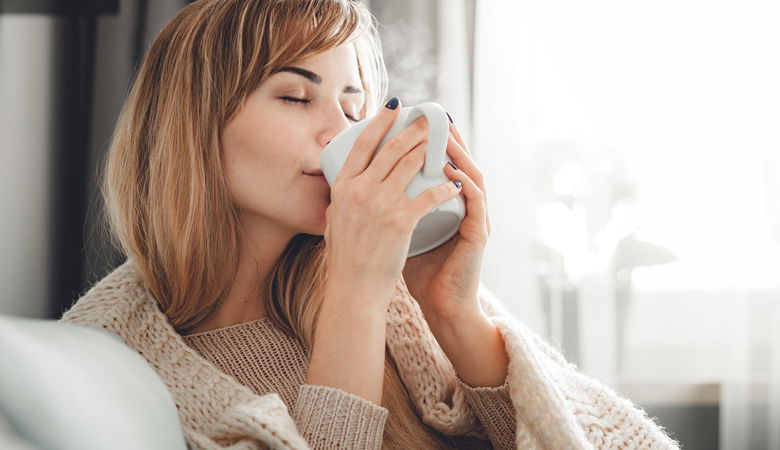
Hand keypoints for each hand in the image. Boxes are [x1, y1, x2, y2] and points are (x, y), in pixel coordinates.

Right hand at [324, 98, 463, 311]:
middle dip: (412, 128)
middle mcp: (359, 190)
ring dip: (429, 149)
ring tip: (442, 141)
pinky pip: (428, 195)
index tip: (393, 107)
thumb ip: (342, 200)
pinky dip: (444, 188)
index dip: (379, 122)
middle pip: (390, 148)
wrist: (354, 287)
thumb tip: (343, 186)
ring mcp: (380, 203)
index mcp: (342, 187)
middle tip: (426, 118)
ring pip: (410, 164)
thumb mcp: (335, 221)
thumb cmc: (346, 259)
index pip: (361, 145)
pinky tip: (454, 184)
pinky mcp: (400, 220)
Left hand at [402, 118, 490, 325]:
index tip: (413, 122)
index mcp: (444, 205)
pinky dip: (465, 183)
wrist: (440, 304)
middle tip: (431, 115)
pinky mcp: (478, 234)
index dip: (429, 143)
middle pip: (458, 162)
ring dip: (459, 153)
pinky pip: (475, 202)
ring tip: (445, 134)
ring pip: (472, 175)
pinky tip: (453, 170)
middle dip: (445, 137)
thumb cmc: (418, 270)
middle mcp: (463, 207)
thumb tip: (355, 190)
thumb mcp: (399, 232)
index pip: (440, 165)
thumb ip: (387, 210)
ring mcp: (474, 218)